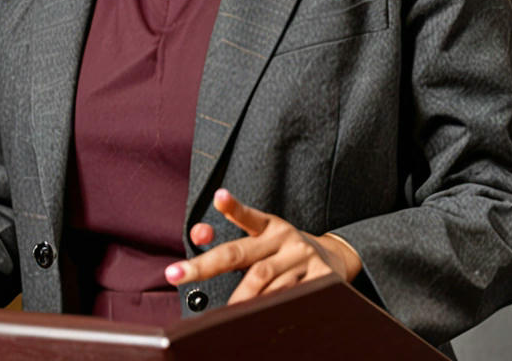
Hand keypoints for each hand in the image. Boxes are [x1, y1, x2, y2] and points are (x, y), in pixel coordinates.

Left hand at [164, 188, 361, 303]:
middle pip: (241, 254)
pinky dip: (270, 306)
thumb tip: (200, 235)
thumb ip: (234, 241)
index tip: (218, 196)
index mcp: (270, 226)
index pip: (248, 216)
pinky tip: (256, 315)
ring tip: (220, 309)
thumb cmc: (286, 251)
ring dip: (238, 297)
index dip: (232, 206)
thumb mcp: (265, 237)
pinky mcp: (319, 279)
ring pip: (264, 280)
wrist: (334, 260)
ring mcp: (301, 259)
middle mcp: (285, 239)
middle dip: (205, 265)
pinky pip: (289, 296)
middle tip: (177, 274)